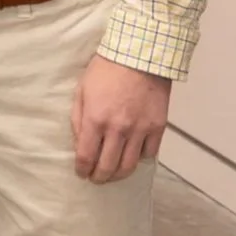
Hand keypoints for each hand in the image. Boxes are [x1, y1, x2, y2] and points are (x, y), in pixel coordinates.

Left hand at [71, 54, 171, 183]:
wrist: (139, 57)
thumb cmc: (106, 70)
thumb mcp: (81, 91)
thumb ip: (78, 118)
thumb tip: (78, 141)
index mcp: (95, 119)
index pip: (86, 155)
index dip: (82, 169)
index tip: (81, 172)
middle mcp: (118, 129)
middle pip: (108, 166)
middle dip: (99, 177)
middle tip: (95, 179)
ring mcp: (140, 129)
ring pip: (129, 165)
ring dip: (119, 174)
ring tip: (112, 175)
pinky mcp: (158, 127)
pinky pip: (149, 153)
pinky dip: (140, 159)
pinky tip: (132, 158)